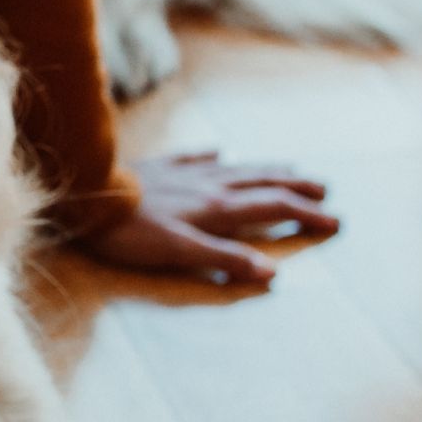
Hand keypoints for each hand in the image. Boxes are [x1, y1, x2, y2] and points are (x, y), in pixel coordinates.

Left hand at [78, 150, 338, 283]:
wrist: (87, 194)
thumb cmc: (130, 231)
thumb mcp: (179, 252)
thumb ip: (224, 259)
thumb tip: (273, 272)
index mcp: (217, 207)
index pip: (272, 206)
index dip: (305, 213)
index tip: (335, 220)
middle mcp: (207, 184)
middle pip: (261, 181)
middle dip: (295, 185)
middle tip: (325, 187)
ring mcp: (182, 172)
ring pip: (235, 167)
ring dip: (265, 168)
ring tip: (288, 165)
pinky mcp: (158, 168)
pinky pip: (193, 157)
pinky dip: (211, 155)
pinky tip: (218, 149)